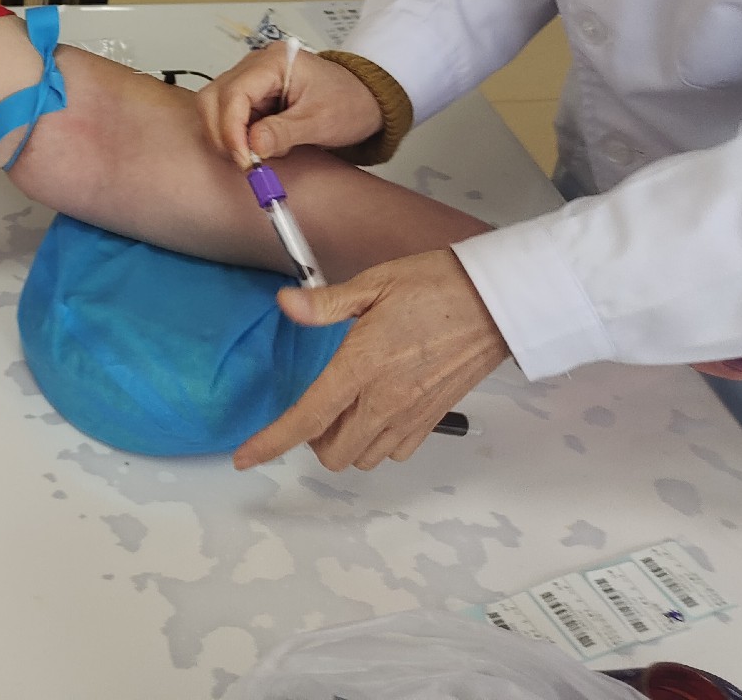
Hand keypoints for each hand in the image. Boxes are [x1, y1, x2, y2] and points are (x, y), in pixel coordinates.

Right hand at [196, 44, 380, 163]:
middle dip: (221, 134)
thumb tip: (254, 145)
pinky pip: (226, 116)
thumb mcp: (322, 121)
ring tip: (252, 157)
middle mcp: (255, 66)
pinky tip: (254, 149)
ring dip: (225, 137)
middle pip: (213, 98)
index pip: (234, 94)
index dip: (231, 130)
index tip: (244, 160)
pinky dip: (234, 137)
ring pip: (213, 108)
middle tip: (243, 162)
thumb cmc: (349, 101)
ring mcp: (250, 80)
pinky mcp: (251, 96)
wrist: (365, 99)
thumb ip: (285, 132)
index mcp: (274, 62)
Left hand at [233, 249, 509, 470]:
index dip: (270, 443)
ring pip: (363, 457)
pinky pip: (396, 451)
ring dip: (345, 441)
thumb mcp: (373, 283)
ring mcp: (412, 415)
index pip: (306, 419)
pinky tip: (378, 408)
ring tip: (347, 404)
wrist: (496, 302)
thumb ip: (325, 303)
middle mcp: (384, 400)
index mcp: (361, 366)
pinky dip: (378, 441)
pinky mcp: (434, 418)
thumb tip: (286, 303)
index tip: (245, 457)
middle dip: (313, 438)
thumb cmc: (437, 287)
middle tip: (316, 402)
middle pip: (331, 452)